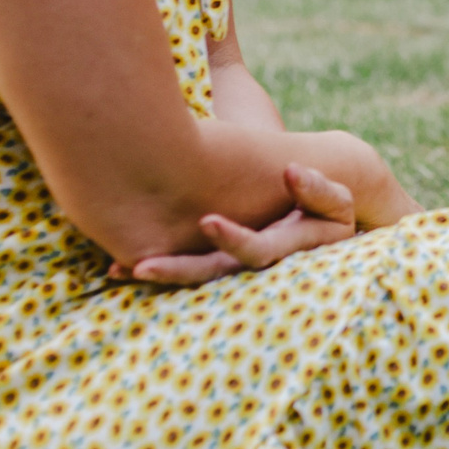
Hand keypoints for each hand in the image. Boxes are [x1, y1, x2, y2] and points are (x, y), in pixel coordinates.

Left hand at [111, 164, 357, 286]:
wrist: (317, 221)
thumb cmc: (323, 206)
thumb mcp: (332, 200)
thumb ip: (316, 189)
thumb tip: (289, 171)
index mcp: (283, 250)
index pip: (255, 252)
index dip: (232, 240)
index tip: (207, 221)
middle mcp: (253, 267)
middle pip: (213, 275)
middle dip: (180, 270)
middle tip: (143, 265)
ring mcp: (231, 267)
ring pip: (193, 277)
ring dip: (161, 274)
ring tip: (120, 270)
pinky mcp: (214, 262)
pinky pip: (184, 269)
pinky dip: (156, 267)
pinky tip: (117, 268)